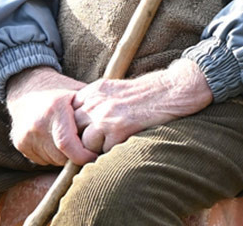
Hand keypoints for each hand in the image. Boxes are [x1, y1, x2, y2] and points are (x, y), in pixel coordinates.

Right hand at [6, 66, 96, 166]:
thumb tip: (114, 127)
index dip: (84, 155)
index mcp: (55, 109)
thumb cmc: (61, 91)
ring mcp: (26, 135)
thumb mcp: (79, 93)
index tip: (95, 156)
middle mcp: (37, 123)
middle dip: (76, 157)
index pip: (68, 144)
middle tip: (86, 150)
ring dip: (64, 157)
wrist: (27, 87)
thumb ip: (94, 109)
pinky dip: (52, 155)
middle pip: (61, 156)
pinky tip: (55, 140)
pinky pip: (42, 159)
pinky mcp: (20, 143)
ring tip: (71, 141)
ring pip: (52, 160)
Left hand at [72, 59, 212, 152]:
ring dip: (96, 149)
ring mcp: (106, 116)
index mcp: (94, 91)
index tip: (83, 134)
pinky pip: (104, 151)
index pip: (69, 114)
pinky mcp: (119, 129)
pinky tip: (125, 144)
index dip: (75, 127)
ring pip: (85, 144)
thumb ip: (97, 102)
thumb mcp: (116, 89)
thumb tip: (81, 123)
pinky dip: (113, 152)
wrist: (173, 90)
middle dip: (80, 141)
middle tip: (92, 147)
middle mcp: (96, 102)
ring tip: (111, 146)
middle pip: (72, 129)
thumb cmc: (148, 92)